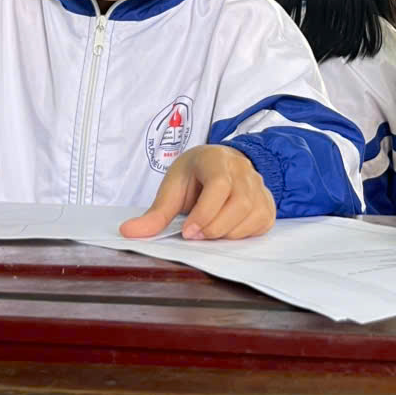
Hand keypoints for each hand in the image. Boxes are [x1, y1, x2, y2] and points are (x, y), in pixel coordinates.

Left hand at [120, 144, 275, 240]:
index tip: (187, 232)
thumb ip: (155, 212)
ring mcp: (259, 185)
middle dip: (215, 227)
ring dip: (228, 233)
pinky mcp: (267, 202)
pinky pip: (263, 222)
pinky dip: (243, 233)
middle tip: (195, 235)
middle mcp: (243, 169)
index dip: (204, 213)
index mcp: (216, 159)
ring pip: (253, 214)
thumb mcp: (172, 187)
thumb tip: (128, 232)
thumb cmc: (194, 175)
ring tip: (209, 232)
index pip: (219, 184)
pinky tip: (227, 230)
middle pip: (239, 202)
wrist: (219, 164)